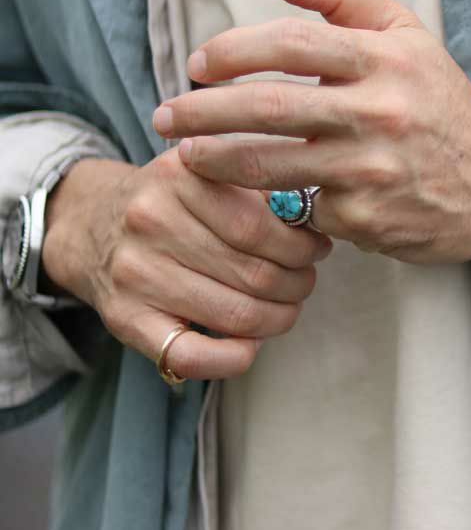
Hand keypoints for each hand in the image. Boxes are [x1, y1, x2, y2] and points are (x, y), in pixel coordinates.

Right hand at [41, 150, 331, 379]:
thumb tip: (315, 223)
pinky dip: (234, 358)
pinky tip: (250, 344)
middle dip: (297, 283)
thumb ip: (259, 187)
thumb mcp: (208, 171)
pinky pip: (190, 356)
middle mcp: (151, 221)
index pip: (261, 226)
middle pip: (254, 272)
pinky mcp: (124, 319)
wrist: (92, 223)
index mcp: (179, 177)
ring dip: (278, 319)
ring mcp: (135, 274)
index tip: (318, 248)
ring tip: (288, 307)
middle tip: (306, 280)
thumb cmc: (172, 200)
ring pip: (235, 315)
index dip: (303, 245)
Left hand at [153, 0, 470, 262]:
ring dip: (216, 161)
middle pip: (269, 110)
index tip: (197, 64)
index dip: (231, 52)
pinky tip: (262, 195)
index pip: (290, 43)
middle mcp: (380, 114)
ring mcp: (374, 171)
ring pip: (272, 166)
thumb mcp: (405, 35)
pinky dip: (278, 201)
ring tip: (187, 156)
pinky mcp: (370, 219)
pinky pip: (305, 208)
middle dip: (202, 112)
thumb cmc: (441, 99)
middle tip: (164, 116)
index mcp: (384, 60)